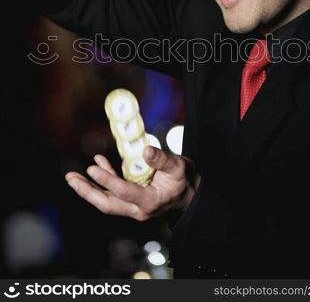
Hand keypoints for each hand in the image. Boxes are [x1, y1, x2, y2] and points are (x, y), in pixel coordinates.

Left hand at [65, 146, 200, 220]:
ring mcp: (134, 206)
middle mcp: (139, 209)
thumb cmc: (184, 180)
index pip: (124, 192)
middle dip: (87, 192)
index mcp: (150, 201)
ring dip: (89, 189)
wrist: (188, 193)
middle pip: (107, 204)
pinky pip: (114, 192)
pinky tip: (99, 163)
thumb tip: (146, 151)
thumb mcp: (178, 167)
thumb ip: (162, 160)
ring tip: (72, 177)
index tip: (92, 169)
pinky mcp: (132, 200)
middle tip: (71, 179)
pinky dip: (105, 178)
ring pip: (107, 200)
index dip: (107, 180)